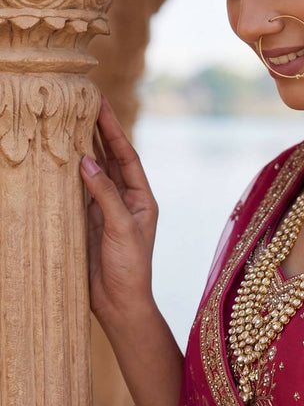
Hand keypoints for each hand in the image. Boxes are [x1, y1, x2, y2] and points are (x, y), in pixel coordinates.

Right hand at [80, 96, 159, 334]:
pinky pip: (78, 191)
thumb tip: (87, 162)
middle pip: (110, 158)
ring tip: (69, 121)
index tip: (101, 104)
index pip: (127, 155)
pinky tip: (59, 157)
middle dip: (98, 131)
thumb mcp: (122, 228)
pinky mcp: (88, 221)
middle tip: (83, 103)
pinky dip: (69, 173)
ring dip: (84, 147)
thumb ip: (105, 195)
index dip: (113, 129)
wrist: (120, 303)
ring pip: (93, 172)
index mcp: (142, 198)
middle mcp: (125, 199)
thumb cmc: (130, 268)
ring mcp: (105, 209)